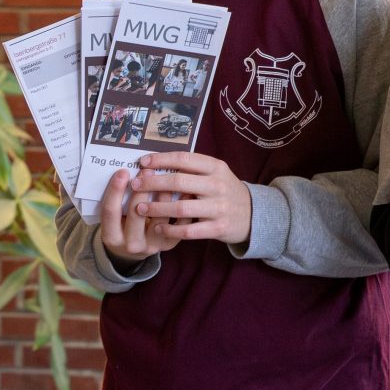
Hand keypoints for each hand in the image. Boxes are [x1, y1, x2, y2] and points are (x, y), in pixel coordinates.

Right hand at [98, 165, 176, 264]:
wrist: (135, 247)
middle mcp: (131, 245)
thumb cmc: (122, 225)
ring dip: (164, 196)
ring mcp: (152, 246)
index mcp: (112, 238)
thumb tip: (129, 172)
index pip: (110, 213)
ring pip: (160, 219)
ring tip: (170, 177)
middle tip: (147, 170)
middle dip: (141, 191)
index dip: (115, 191)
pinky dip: (182, 206)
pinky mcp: (169, 244)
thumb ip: (119, 200)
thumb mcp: (114, 218)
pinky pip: (178, 225)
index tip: (122, 171)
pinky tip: (185, 190)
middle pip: (136, 215)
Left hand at [126, 152, 252, 245]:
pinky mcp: (218, 227)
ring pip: (181, 207)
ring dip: (156, 208)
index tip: (142, 162)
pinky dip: (170, 229)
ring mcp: (219, 207)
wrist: (254, 214)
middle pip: (179, 181)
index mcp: (216, 167)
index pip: (184, 159)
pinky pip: (188, 230)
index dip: (161, 159)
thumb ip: (193, 169)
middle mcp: (218, 185)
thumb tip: (157, 164)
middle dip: (152, 183)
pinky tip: (158, 228)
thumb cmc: (226, 191)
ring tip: (140, 208)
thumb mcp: (217, 174)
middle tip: (135, 185)